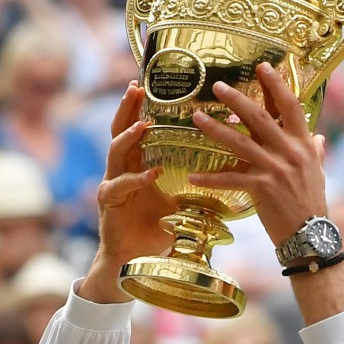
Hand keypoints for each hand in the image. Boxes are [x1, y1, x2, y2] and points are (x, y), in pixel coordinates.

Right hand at [78, 83, 176, 302]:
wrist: (134, 259)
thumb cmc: (157, 229)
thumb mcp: (180, 201)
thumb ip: (197, 184)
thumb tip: (235, 173)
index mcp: (138, 164)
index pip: (138, 128)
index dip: (142, 107)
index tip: (150, 84)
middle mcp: (122, 169)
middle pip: (120, 130)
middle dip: (127, 108)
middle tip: (136, 88)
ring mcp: (112, 184)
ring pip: (115, 152)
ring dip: (129, 137)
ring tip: (143, 126)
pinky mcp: (109, 203)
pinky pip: (120, 186)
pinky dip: (136, 180)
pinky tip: (151, 175)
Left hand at [189, 62, 327, 245]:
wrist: (310, 235)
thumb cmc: (312, 204)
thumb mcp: (318, 173)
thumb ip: (315, 152)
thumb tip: (317, 137)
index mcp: (303, 145)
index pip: (291, 107)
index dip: (276, 85)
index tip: (262, 66)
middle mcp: (290, 153)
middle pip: (260, 118)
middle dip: (236, 99)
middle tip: (216, 86)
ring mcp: (275, 170)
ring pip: (240, 143)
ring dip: (216, 129)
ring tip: (196, 118)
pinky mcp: (262, 189)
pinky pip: (231, 179)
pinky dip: (211, 178)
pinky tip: (193, 176)